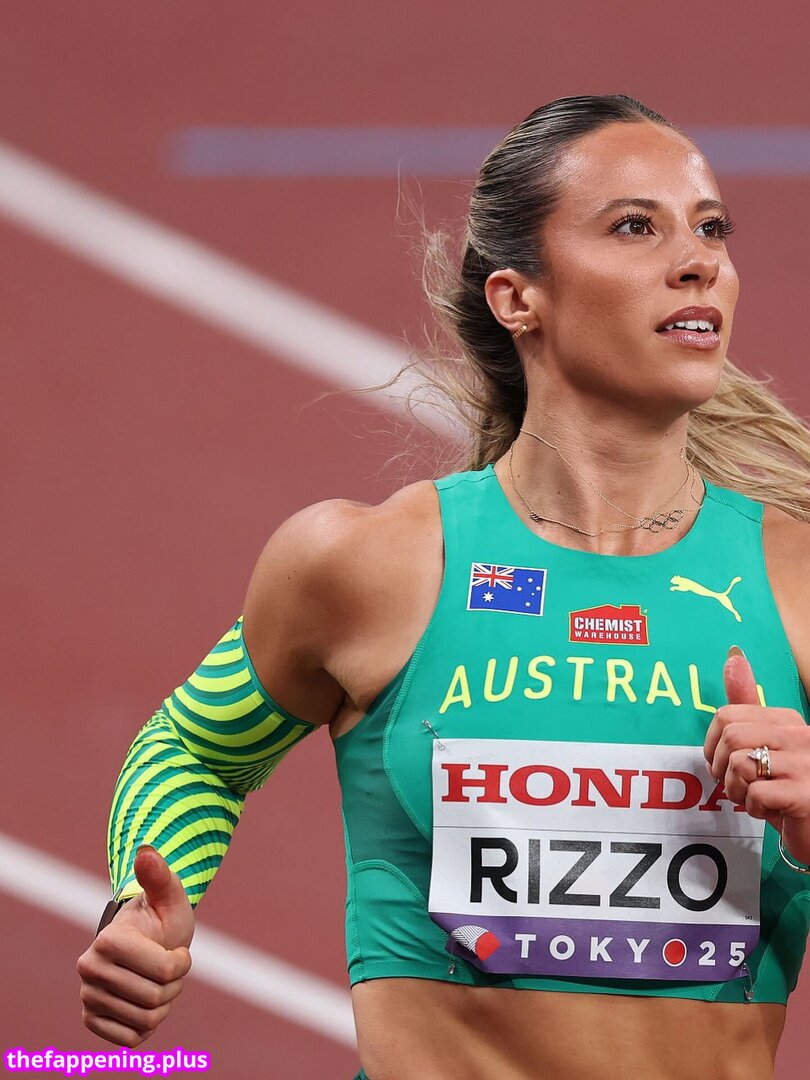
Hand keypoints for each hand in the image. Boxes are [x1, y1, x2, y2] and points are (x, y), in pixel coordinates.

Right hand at [77, 846, 194, 1046]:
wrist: (146, 941)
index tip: (176, 950)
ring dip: (163, 1004)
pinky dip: (146, 1025)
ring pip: (147, 1021)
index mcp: (108, 940)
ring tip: (156, 982)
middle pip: (156, 998)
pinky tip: (143, 1002)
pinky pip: (131, 1039)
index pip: (165, 971)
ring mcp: (87, 996)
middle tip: (166, 967)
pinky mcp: (90, 1019)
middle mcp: (90, 969)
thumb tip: (145, 853)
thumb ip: (160, 875)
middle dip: (173, 985)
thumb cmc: (162, 917)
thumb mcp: (170, 895)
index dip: (182, 963)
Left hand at [704, 648, 809, 861]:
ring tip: (757, 798)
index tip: (721, 763)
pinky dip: (755, 809)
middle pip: (730, 738)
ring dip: (738, 791)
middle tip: (739, 785)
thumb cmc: (789, 789)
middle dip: (723, 769)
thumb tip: (734, 657)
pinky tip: (773, 811)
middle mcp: (800, 736)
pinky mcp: (804, 795)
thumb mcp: (767, 745)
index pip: (727, 715)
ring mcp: (805, 765)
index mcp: (788, 720)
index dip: (713, 744)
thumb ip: (747, 706)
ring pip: (740, 765)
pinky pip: (756, 794)